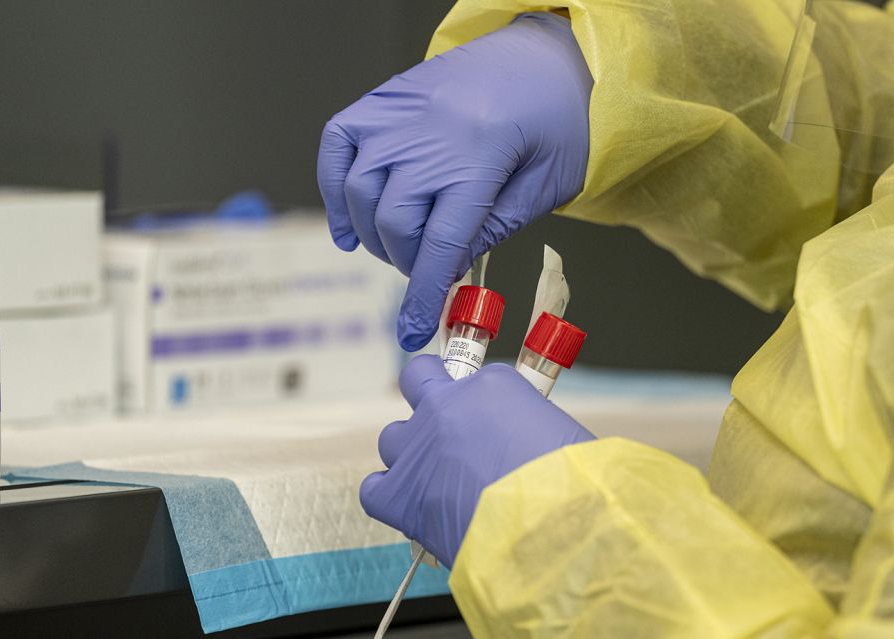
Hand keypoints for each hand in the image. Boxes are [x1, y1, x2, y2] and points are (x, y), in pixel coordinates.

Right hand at [317, 12, 591, 350]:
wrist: (548, 54)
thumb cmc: (559, 119)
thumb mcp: (547, 185)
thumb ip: (495, 228)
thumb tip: (448, 268)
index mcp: (482, 154)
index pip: (440, 242)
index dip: (423, 293)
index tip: (412, 330)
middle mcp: (432, 131)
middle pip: (394, 220)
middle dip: (407, 263)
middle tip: (428, 271)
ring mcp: (402, 111)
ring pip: (360, 190)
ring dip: (373, 234)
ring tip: (400, 247)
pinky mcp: (386, 98)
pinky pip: (338, 144)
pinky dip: (334, 188)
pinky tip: (349, 222)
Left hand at [361, 355, 594, 566]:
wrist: (547, 526)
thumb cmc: (568, 482)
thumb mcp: (559, 433)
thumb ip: (529, 428)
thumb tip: (521, 447)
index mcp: (489, 386)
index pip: (475, 379)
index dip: (481, 402)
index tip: (489, 420)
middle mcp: (445, 407)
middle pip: (417, 380)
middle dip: (428, 396)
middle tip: (448, 423)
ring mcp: (417, 449)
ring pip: (393, 437)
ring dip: (410, 451)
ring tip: (436, 476)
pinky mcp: (400, 494)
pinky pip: (374, 487)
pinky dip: (387, 493)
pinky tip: (410, 503)